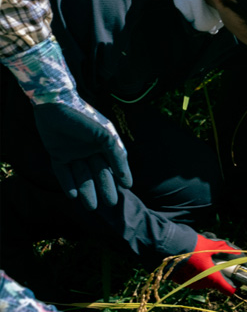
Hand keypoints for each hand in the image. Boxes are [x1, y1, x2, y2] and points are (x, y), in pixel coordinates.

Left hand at [3, 38, 131, 210]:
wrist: (55, 104)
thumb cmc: (85, 117)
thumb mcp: (106, 136)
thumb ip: (117, 156)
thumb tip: (126, 179)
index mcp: (104, 144)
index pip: (114, 164)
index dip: (120, 176)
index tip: (126, 190)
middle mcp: (90, 150)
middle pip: (98, 173)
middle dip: (104, 188)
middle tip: (110, 204)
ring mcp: (73, 152)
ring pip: (82, 176)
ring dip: (87, 191)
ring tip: (91, 207)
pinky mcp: (57, 154)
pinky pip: (64, 172)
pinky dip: (68, 184)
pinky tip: (73, 196)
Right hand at [172, 234, 242, 294]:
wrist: (170, 246)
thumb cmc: (194, 247)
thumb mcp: (213, 246)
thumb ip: (226, 249)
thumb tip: (238, 253)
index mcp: (212, 278)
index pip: (228, 290)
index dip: (234, 284)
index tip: (234, 277)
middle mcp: (202, 284)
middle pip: (215, 281)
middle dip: (217, 271)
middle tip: (214, 258)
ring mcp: (191, 284)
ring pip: (204, 278)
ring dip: (205, 269)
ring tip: (201, 256)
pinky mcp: (181, 281)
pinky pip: (193, 277)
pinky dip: (195, 270)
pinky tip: (192, 259)